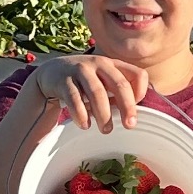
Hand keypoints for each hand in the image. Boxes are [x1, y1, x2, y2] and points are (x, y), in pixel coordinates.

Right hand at [33, 53, 147, 132]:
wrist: (51, 72)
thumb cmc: (83, 81)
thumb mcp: (103, 80)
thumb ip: (117, 92)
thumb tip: (130, 115)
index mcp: (113, 64)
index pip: (137, 74)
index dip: (141, 93)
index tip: (135, 110)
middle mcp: (99, 64)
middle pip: (120, 84)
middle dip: (127, 107)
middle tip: (129, 125)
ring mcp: (80, 70)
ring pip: (97, 93)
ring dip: (104, 114)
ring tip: (105, 130)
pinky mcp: (63, 80)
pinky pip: (74, 98)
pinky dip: (81, 114)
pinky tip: (84, 124)